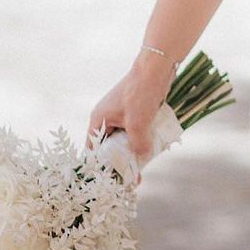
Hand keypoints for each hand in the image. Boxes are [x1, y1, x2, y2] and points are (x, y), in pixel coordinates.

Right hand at [86, 52, 173, 182]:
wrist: (155, 68)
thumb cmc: (141, 93)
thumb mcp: (138, 123)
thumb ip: (138, 144)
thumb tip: (141, 158)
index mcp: (99, 120)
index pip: (93, 150)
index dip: (101, 166)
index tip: (112, 180)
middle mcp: (106, 118)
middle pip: (110, 147)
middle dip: (120, 162)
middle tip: (132, 177)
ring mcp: (120, 115)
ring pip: (124, 140)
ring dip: (133, 151)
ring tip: (142, 167)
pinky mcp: (134, 112)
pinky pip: (134, 132)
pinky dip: (141, 140)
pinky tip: (151, 150)